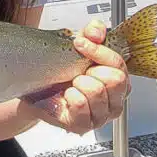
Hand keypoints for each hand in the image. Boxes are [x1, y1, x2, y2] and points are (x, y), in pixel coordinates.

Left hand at [34, 19, 130, 134]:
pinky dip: (69, 95)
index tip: (80, 44)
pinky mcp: (84, 126)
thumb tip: (96, 31)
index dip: (99, 51)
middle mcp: (115, 101)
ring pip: (97, 91)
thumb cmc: (62, 74)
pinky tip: (65, 96)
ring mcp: (101, 116)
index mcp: (118, 82)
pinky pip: (80, 104)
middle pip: (115, 80)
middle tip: (78, 73)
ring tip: (71, 85)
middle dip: (91, 70)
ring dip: (78, 83)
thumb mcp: (78, 49)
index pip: (119, 65)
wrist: (37, 93)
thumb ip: (91, 34)